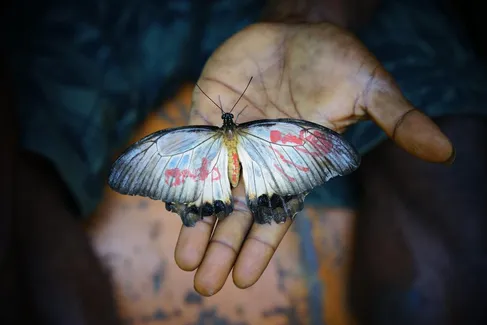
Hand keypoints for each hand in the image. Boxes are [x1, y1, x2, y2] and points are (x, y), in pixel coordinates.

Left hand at [174, 22, 453, 295]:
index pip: (275, 215)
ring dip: (196, 223)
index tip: (241, 278)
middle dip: (221, 247)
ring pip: (210, 189)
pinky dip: (178, 176)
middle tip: (203, 285)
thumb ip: (398, 120)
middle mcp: (260, 160)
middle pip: (237, 212)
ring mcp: (231, 140)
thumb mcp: (370, 88)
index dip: (259, 246)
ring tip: (184, 260)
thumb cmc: (337, 60)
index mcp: (294, 165)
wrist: (299, 29)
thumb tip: (445, 150)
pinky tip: (166, 202)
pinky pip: (189, 150)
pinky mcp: (208, 115)